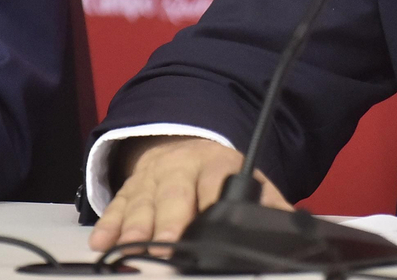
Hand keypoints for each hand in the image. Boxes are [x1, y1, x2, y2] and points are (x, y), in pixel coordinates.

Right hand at [88, 135, 291, 253]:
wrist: (186, 146)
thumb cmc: (219, 174)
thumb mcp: (248, 179)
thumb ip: (269, 201)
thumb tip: (294, 224)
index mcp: (215, 165)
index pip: (212, 183)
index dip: (205, 205)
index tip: (201, 226)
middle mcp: (180, 169)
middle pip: (172, 195)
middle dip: (166, 222)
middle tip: (162, 246)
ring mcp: (151, 179)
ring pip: (141, 202)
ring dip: (134, 228)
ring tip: (131, 249)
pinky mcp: (128, 190)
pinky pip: (116, 206)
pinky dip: (108, 225)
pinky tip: (102, 241)